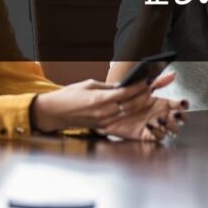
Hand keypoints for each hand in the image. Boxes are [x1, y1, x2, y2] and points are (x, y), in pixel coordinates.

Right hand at [31, 72, 187, 139]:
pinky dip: (130, 112)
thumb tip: (124, 85)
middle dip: (144, 96)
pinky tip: (136, 106)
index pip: (125, 93)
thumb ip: (108, 87)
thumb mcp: (88, 85)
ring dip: (140, 104)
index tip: (148, 80)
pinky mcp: (102, 127)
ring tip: (149, 95)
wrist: (53, 113)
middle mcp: (103, 112)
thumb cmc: (69, 96)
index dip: (138, 87)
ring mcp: (103, 122)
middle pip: (131, 104)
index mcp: (99, 99)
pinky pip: (120, 119)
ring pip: (128, 113)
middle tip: (154, 87)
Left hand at [98, 72, 186, 141]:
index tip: (182, 103)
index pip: (180, 105)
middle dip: (180, 118)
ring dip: (169, 126)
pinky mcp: (148, 135)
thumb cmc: (129, 99)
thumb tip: (173, 74)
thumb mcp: (145, 88)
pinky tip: (150, 126)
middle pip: (179, 120)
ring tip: (160, 120)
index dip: (183, 105)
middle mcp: (162, 115)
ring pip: (171, 130)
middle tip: (175, 115)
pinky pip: (158, 137)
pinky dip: (157, 133)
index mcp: (163, 103)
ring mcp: (156, 126)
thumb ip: (159, 82)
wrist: (112, 111)